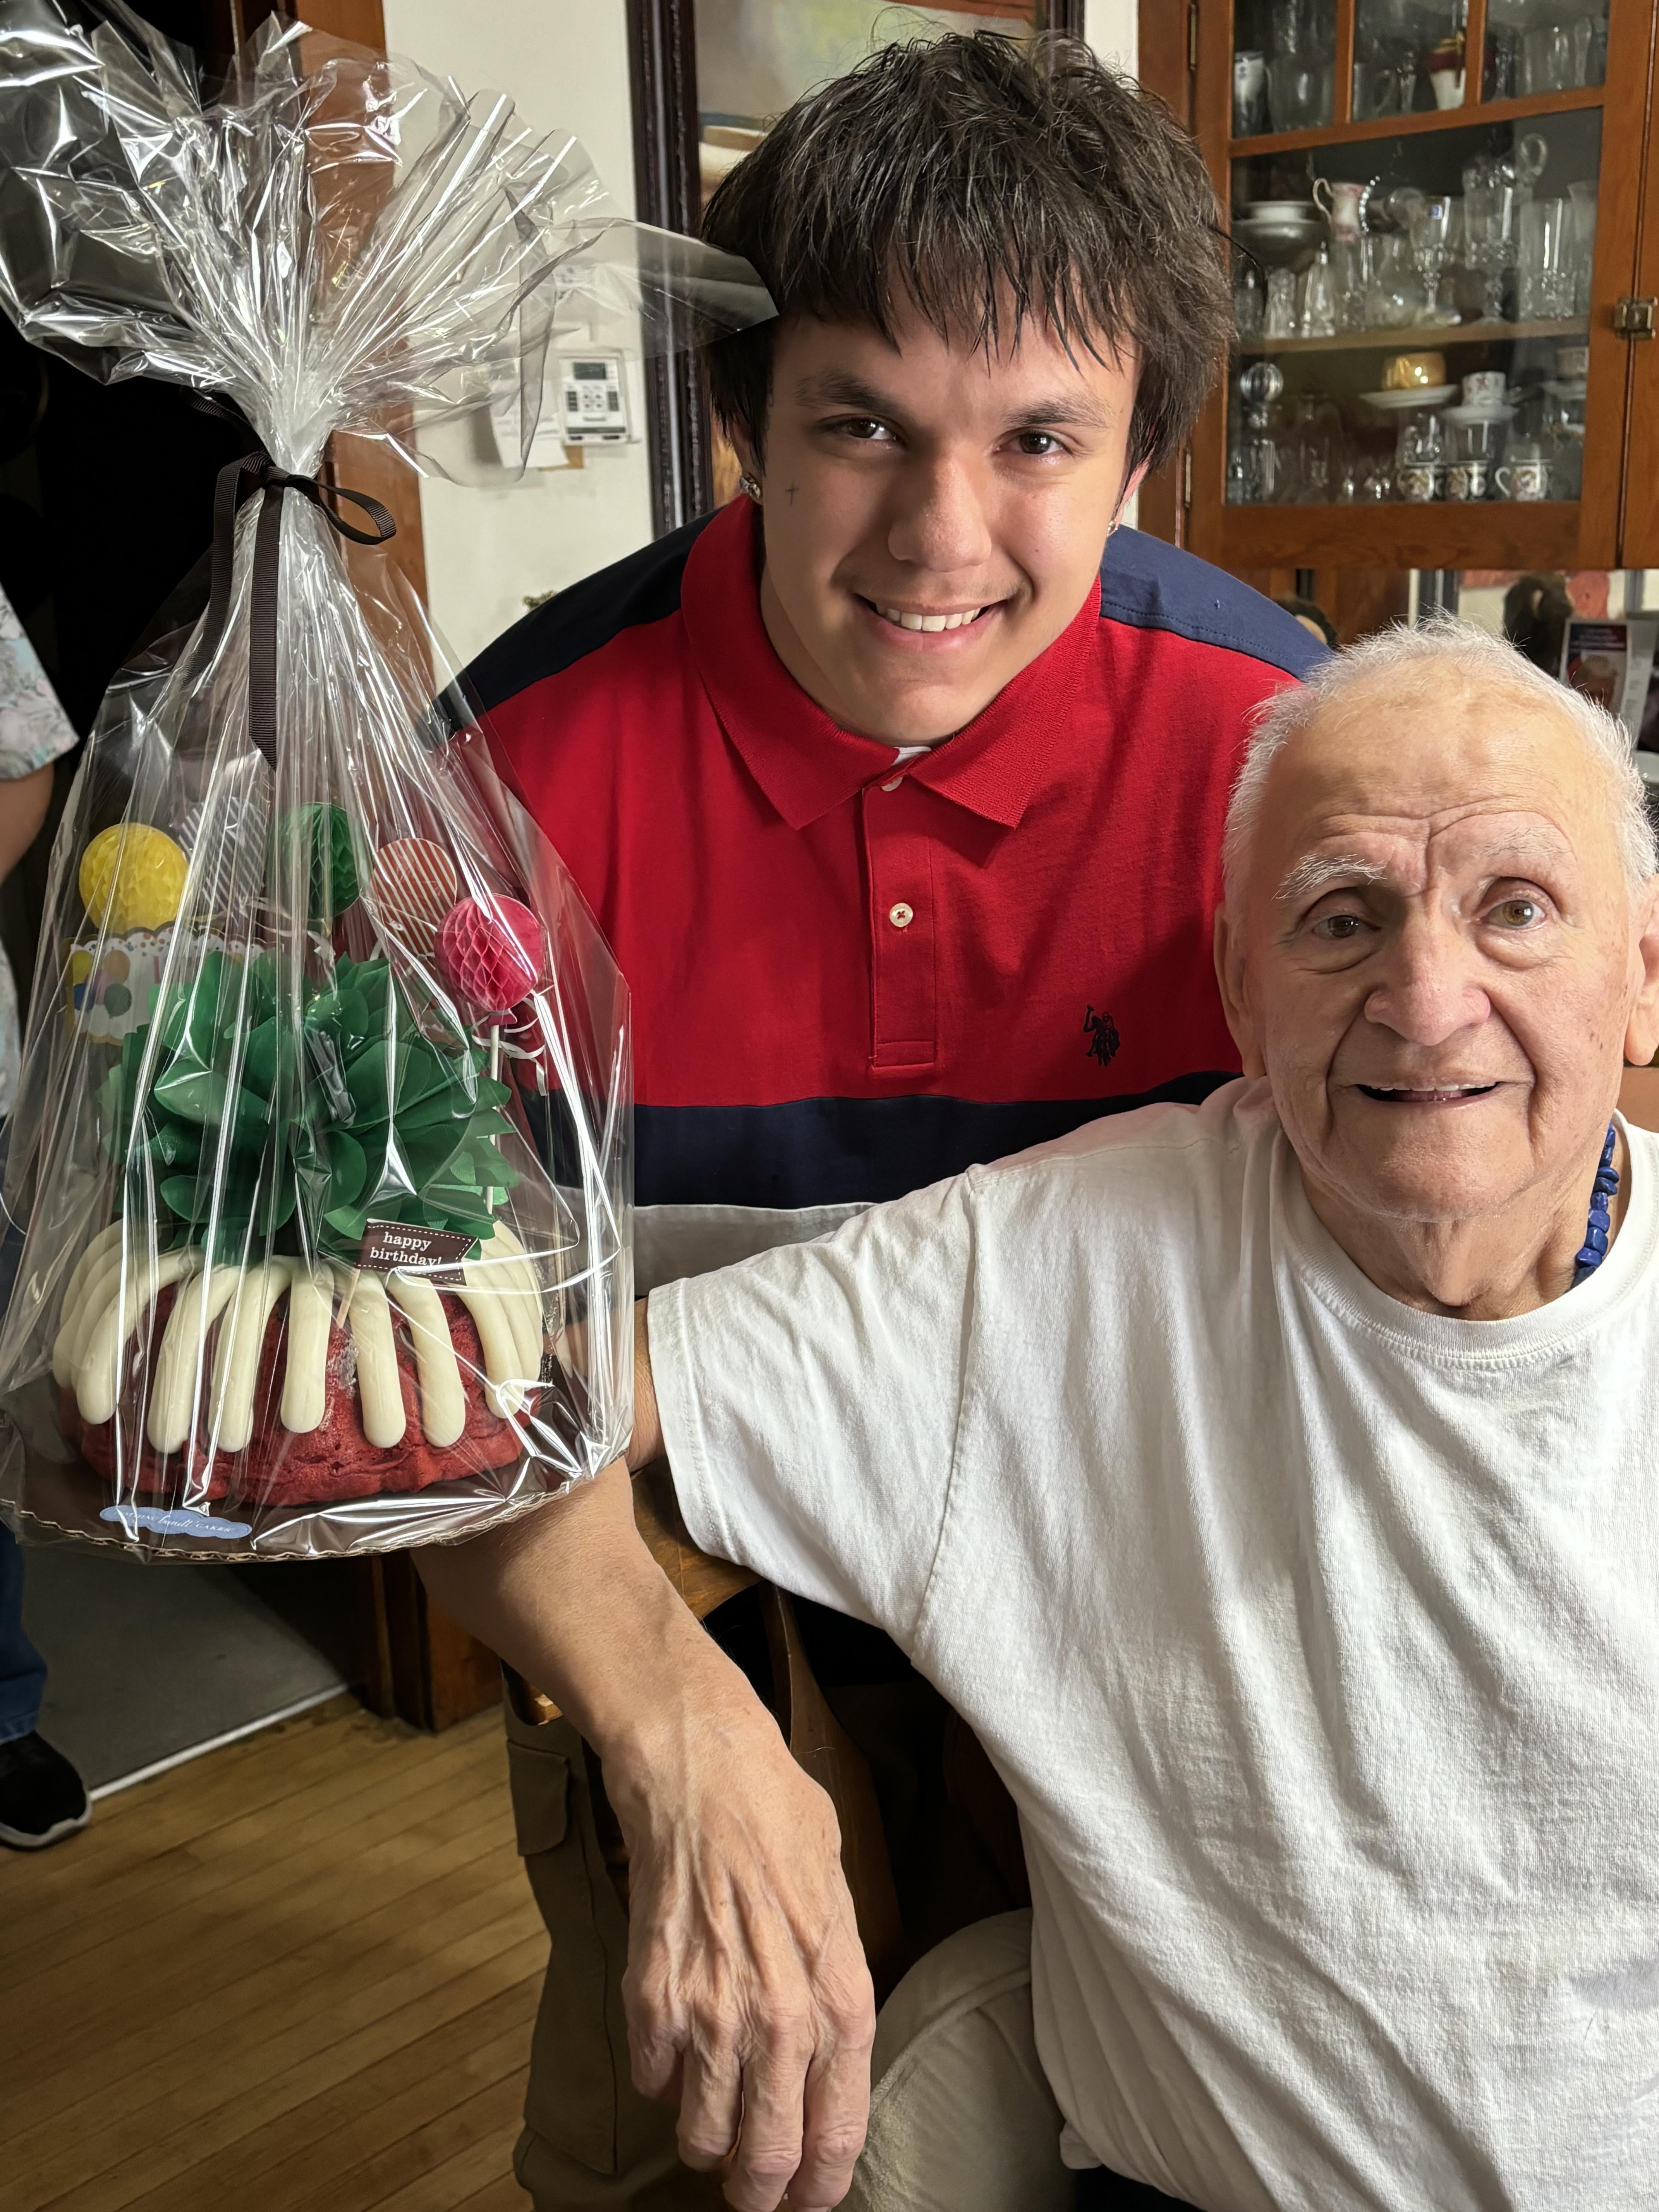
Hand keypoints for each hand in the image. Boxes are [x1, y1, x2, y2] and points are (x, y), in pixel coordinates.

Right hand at [608, 1680, 875, 2210]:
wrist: (701, 1767)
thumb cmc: (777, 1813)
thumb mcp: (840, 1893)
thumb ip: (837, 1972)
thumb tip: (829, 2030)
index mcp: (840, 1997)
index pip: (838, 2134)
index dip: (820, 2184)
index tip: (807, 2197)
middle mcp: (781, 2021)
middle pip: (767, 2159)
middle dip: (757, 2190)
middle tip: (748, 2187)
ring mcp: (712, 2016)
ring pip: (702, 2135)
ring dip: (703, 2140)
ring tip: (704, 2122)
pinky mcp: (652, 2000)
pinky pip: (651, 2079)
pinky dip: (657, 2075)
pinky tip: (668, 2046)